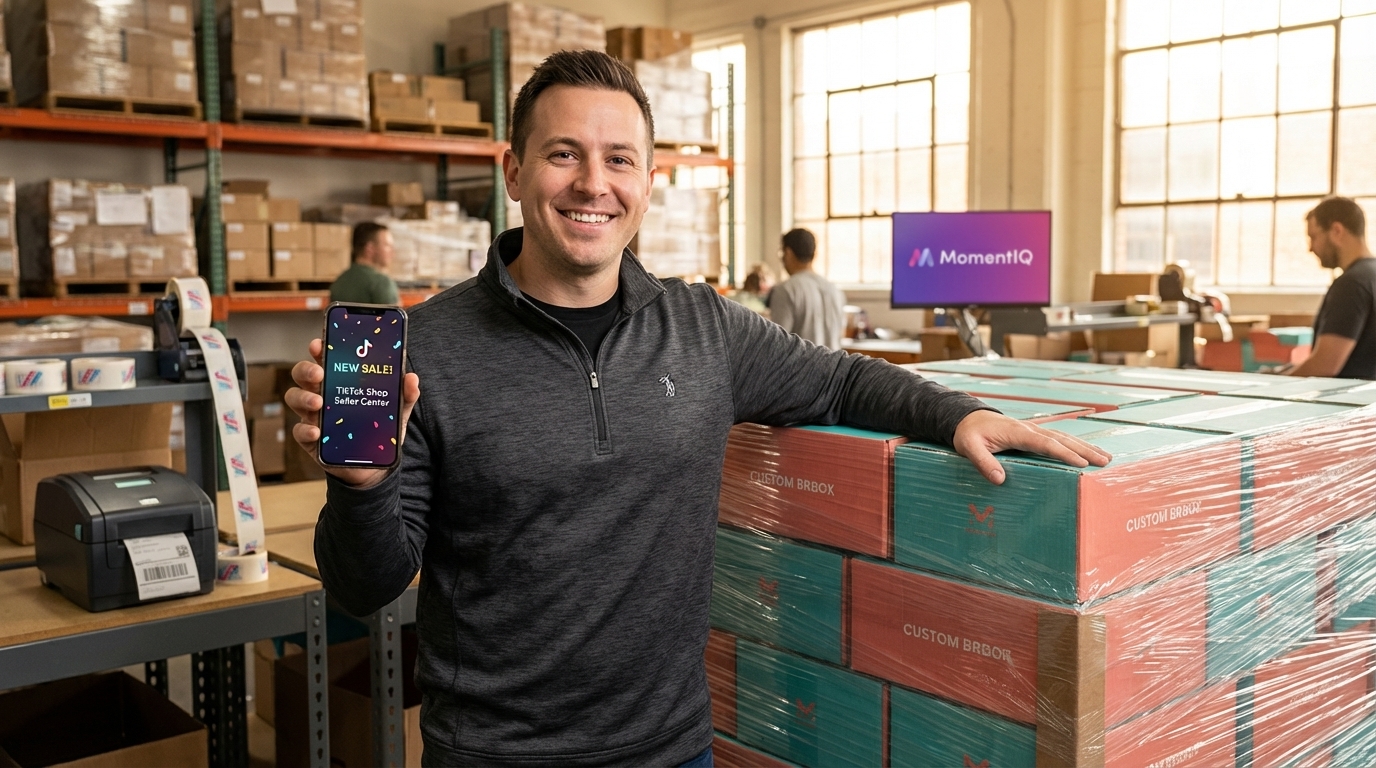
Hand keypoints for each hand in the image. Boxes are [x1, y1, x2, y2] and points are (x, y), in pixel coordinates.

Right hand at [283, 338, 420, 488]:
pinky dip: (305, 429)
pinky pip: (299, 431)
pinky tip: (316, 431)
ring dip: (303, 397)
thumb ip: (404, 395)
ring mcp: (313, 416)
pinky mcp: (310, 439)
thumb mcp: (396, 412)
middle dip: (306, 370)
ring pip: (295, 398)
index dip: (319, 349)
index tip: (319, 344)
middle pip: (302, 375)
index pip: (325, 359)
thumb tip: (412, 379)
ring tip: (317, 402)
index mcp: (339, 382)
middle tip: (319, 373)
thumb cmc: (378, 432)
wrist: (374, 468)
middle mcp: (322, 395)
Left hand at [952, 410, 1111, 484]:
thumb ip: (983, 462)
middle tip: (1105, 462)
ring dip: (1086, 447)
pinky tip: (1088, 452)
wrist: (968, 418)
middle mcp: (1031, 429)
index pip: (1046, 443)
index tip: (1082, 463)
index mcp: (1018, 432)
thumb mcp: (970, 447)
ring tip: (1106, 458)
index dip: (1064, 453)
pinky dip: (1076, 445)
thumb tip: (999, 479)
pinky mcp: (1034, 434)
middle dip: (1085, 450)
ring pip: (1065, 438)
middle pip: (1062, 440)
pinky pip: (1059, 439)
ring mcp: (1035, 431)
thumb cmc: (969, 434)